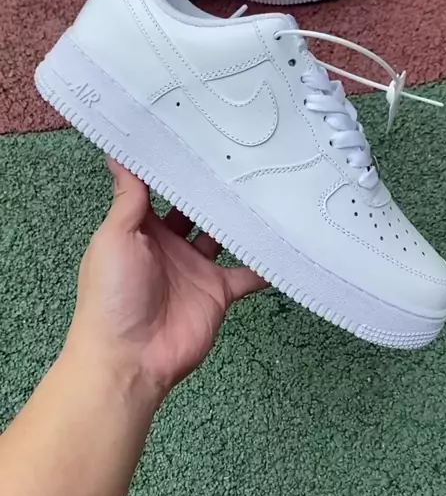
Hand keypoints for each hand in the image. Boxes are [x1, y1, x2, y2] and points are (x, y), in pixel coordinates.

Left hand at [68, 160, 265, 404]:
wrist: (130, 357)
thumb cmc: (112, 294)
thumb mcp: (115, 237)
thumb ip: (128, 198)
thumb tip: (119, 154)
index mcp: (142, 229)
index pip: (161, 190)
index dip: (175, 168)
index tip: (196, 138)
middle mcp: (171, 245)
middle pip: (197, 210)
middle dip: (213, 190)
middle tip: (240, 158)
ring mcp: (196, 268)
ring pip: (224, 236)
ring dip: (240, 219)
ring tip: (265, 189)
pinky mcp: (218, 291)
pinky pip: (248, 273)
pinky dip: (265, 263)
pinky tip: (284, 243)